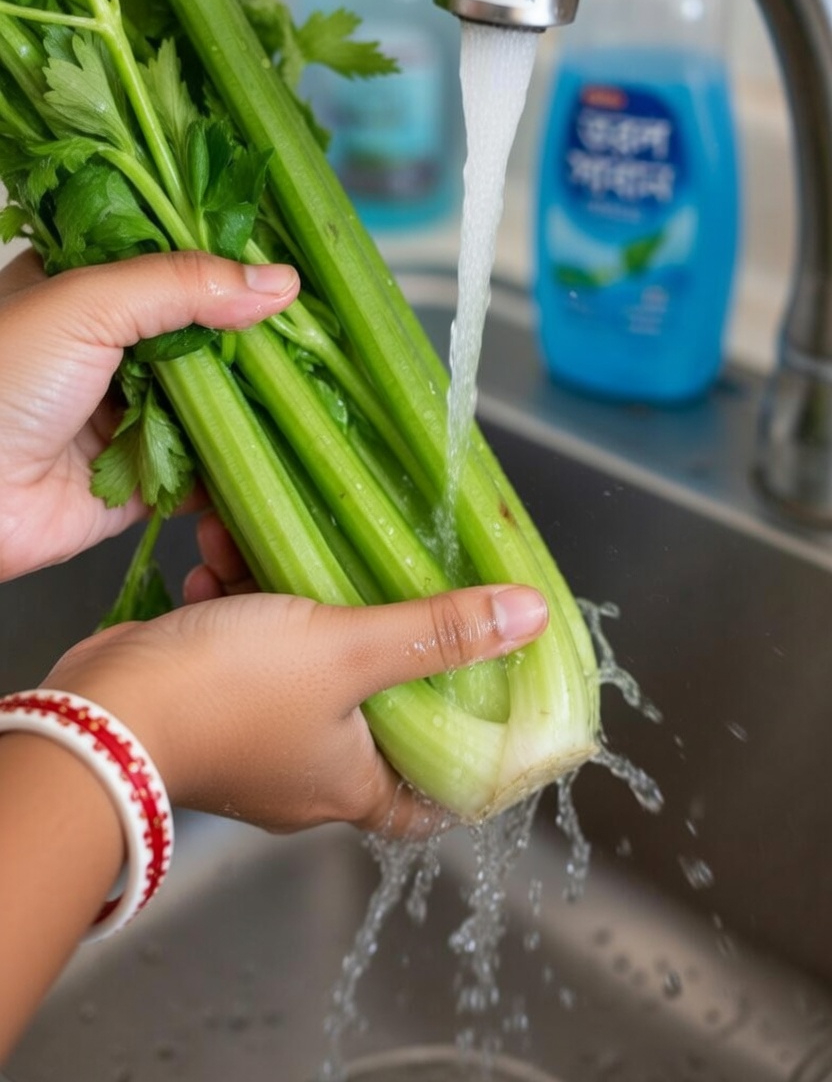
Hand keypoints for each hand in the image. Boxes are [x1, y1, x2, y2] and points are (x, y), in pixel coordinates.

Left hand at [0, 250, 298, 581]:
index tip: (288, 264)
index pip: (169, 264)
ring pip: (209, 403)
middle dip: (248, 338)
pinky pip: (203, 471)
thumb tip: (278, 282)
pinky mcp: (139, 482)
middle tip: (314, 332)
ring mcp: (124, 417)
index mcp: (81, 291)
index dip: (225, 263)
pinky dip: (237, 465)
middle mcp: (106, 351)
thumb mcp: (85, 303)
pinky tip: (282, 447)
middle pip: (197, 336)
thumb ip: (182, 285)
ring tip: (313, 387)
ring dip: (251, 402)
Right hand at [42, 583, 548, 835]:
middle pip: (372, 712)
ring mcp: (254, 742)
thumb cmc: (230, 695)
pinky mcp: (206, 707)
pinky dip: (238, 604)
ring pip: (299, 667)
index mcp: (353, 784)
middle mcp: (307, 775)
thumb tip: (531, 617)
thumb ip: (437, 631)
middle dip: (378, 640)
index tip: (490, 704)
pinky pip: (242, 651)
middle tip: (392, 587)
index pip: (434, 799)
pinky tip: (220, 560)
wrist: (100, 710)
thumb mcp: (348, 650)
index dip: (468, 759)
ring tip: (274, 550)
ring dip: (293, 603)